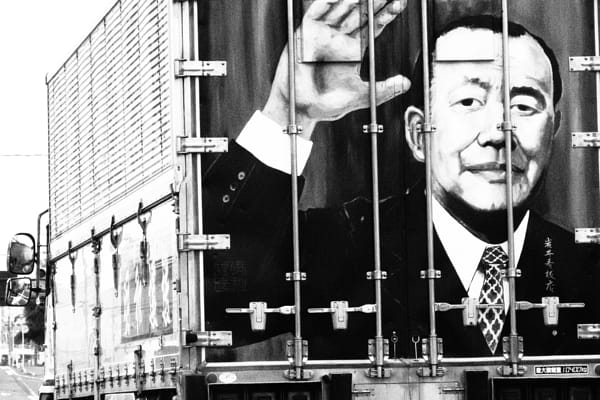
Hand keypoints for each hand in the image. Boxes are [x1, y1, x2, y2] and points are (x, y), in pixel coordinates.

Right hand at [263, 0, 410, 139]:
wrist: (303, 109)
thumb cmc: (329, 105)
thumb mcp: (361, 97)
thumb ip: (384, 90)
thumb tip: (406, 84)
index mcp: (354, 49)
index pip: (373, 26)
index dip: (386, 14)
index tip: (400, 3)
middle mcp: (340, 38)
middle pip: (360, 13)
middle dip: (374, 1)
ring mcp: (323, 33)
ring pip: (340, 9)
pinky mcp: (306, 33)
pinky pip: (316, 12)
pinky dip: (325, 3)